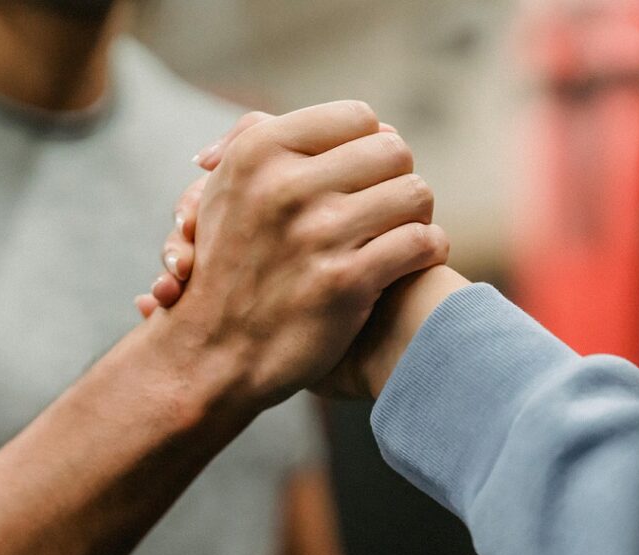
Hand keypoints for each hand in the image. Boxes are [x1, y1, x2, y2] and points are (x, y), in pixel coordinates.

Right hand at [141, 102, 448, 405]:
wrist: (210, 354)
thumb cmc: (228, 268)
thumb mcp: (225, 190)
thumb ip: (268, 141)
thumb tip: (342, 119)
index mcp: (257, 152)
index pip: (357, 117)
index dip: (369, 146)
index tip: (361, 178)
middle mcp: (286, 185)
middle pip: (394, 150)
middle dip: (395, 180)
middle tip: (386, 208)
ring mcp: (316, 234)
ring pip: (415, 193)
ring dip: (416, 216)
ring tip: (400, 234)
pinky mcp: (344, 281)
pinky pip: (422, 242)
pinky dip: (428, 251)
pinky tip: (410, 262)